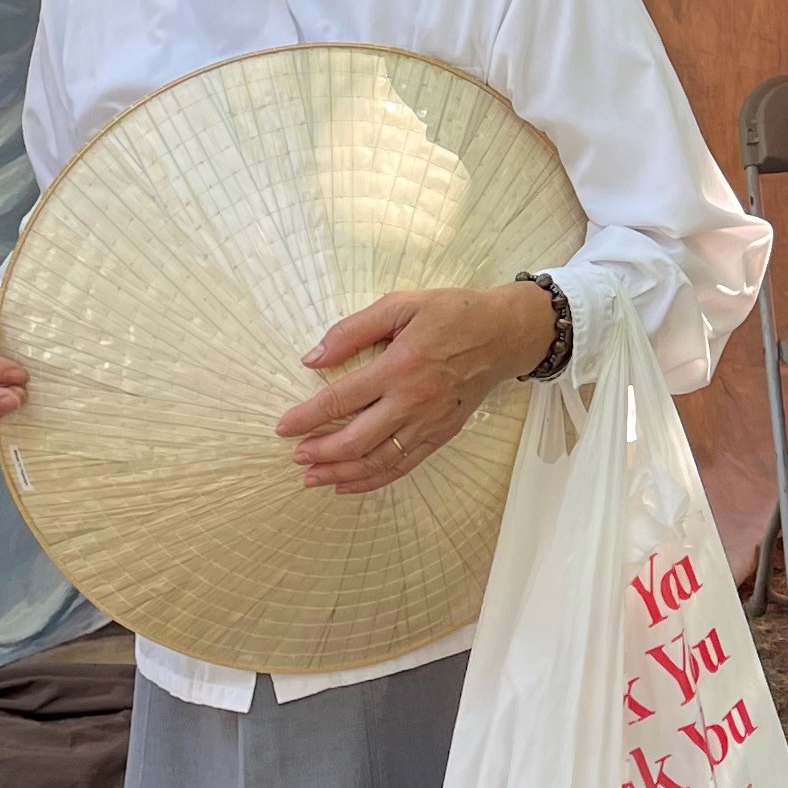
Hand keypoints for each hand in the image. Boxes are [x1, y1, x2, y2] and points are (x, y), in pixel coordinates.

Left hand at [275, 284, 553, 491]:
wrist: (503, 335)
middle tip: (296, 455)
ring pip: (378, 460)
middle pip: (356, 440)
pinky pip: (403, 465)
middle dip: (320, 452)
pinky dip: (374, 480)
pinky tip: (350, 483)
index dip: (307, 417)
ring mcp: (429, 423)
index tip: (283, 426)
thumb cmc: (452, 314)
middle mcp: (412, 401)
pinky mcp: (441, 434)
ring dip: (341, 473)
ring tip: (313, 478)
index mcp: (399, 367)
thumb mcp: (401, 304)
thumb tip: (313, 358)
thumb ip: (353, 330)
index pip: (341, 399)